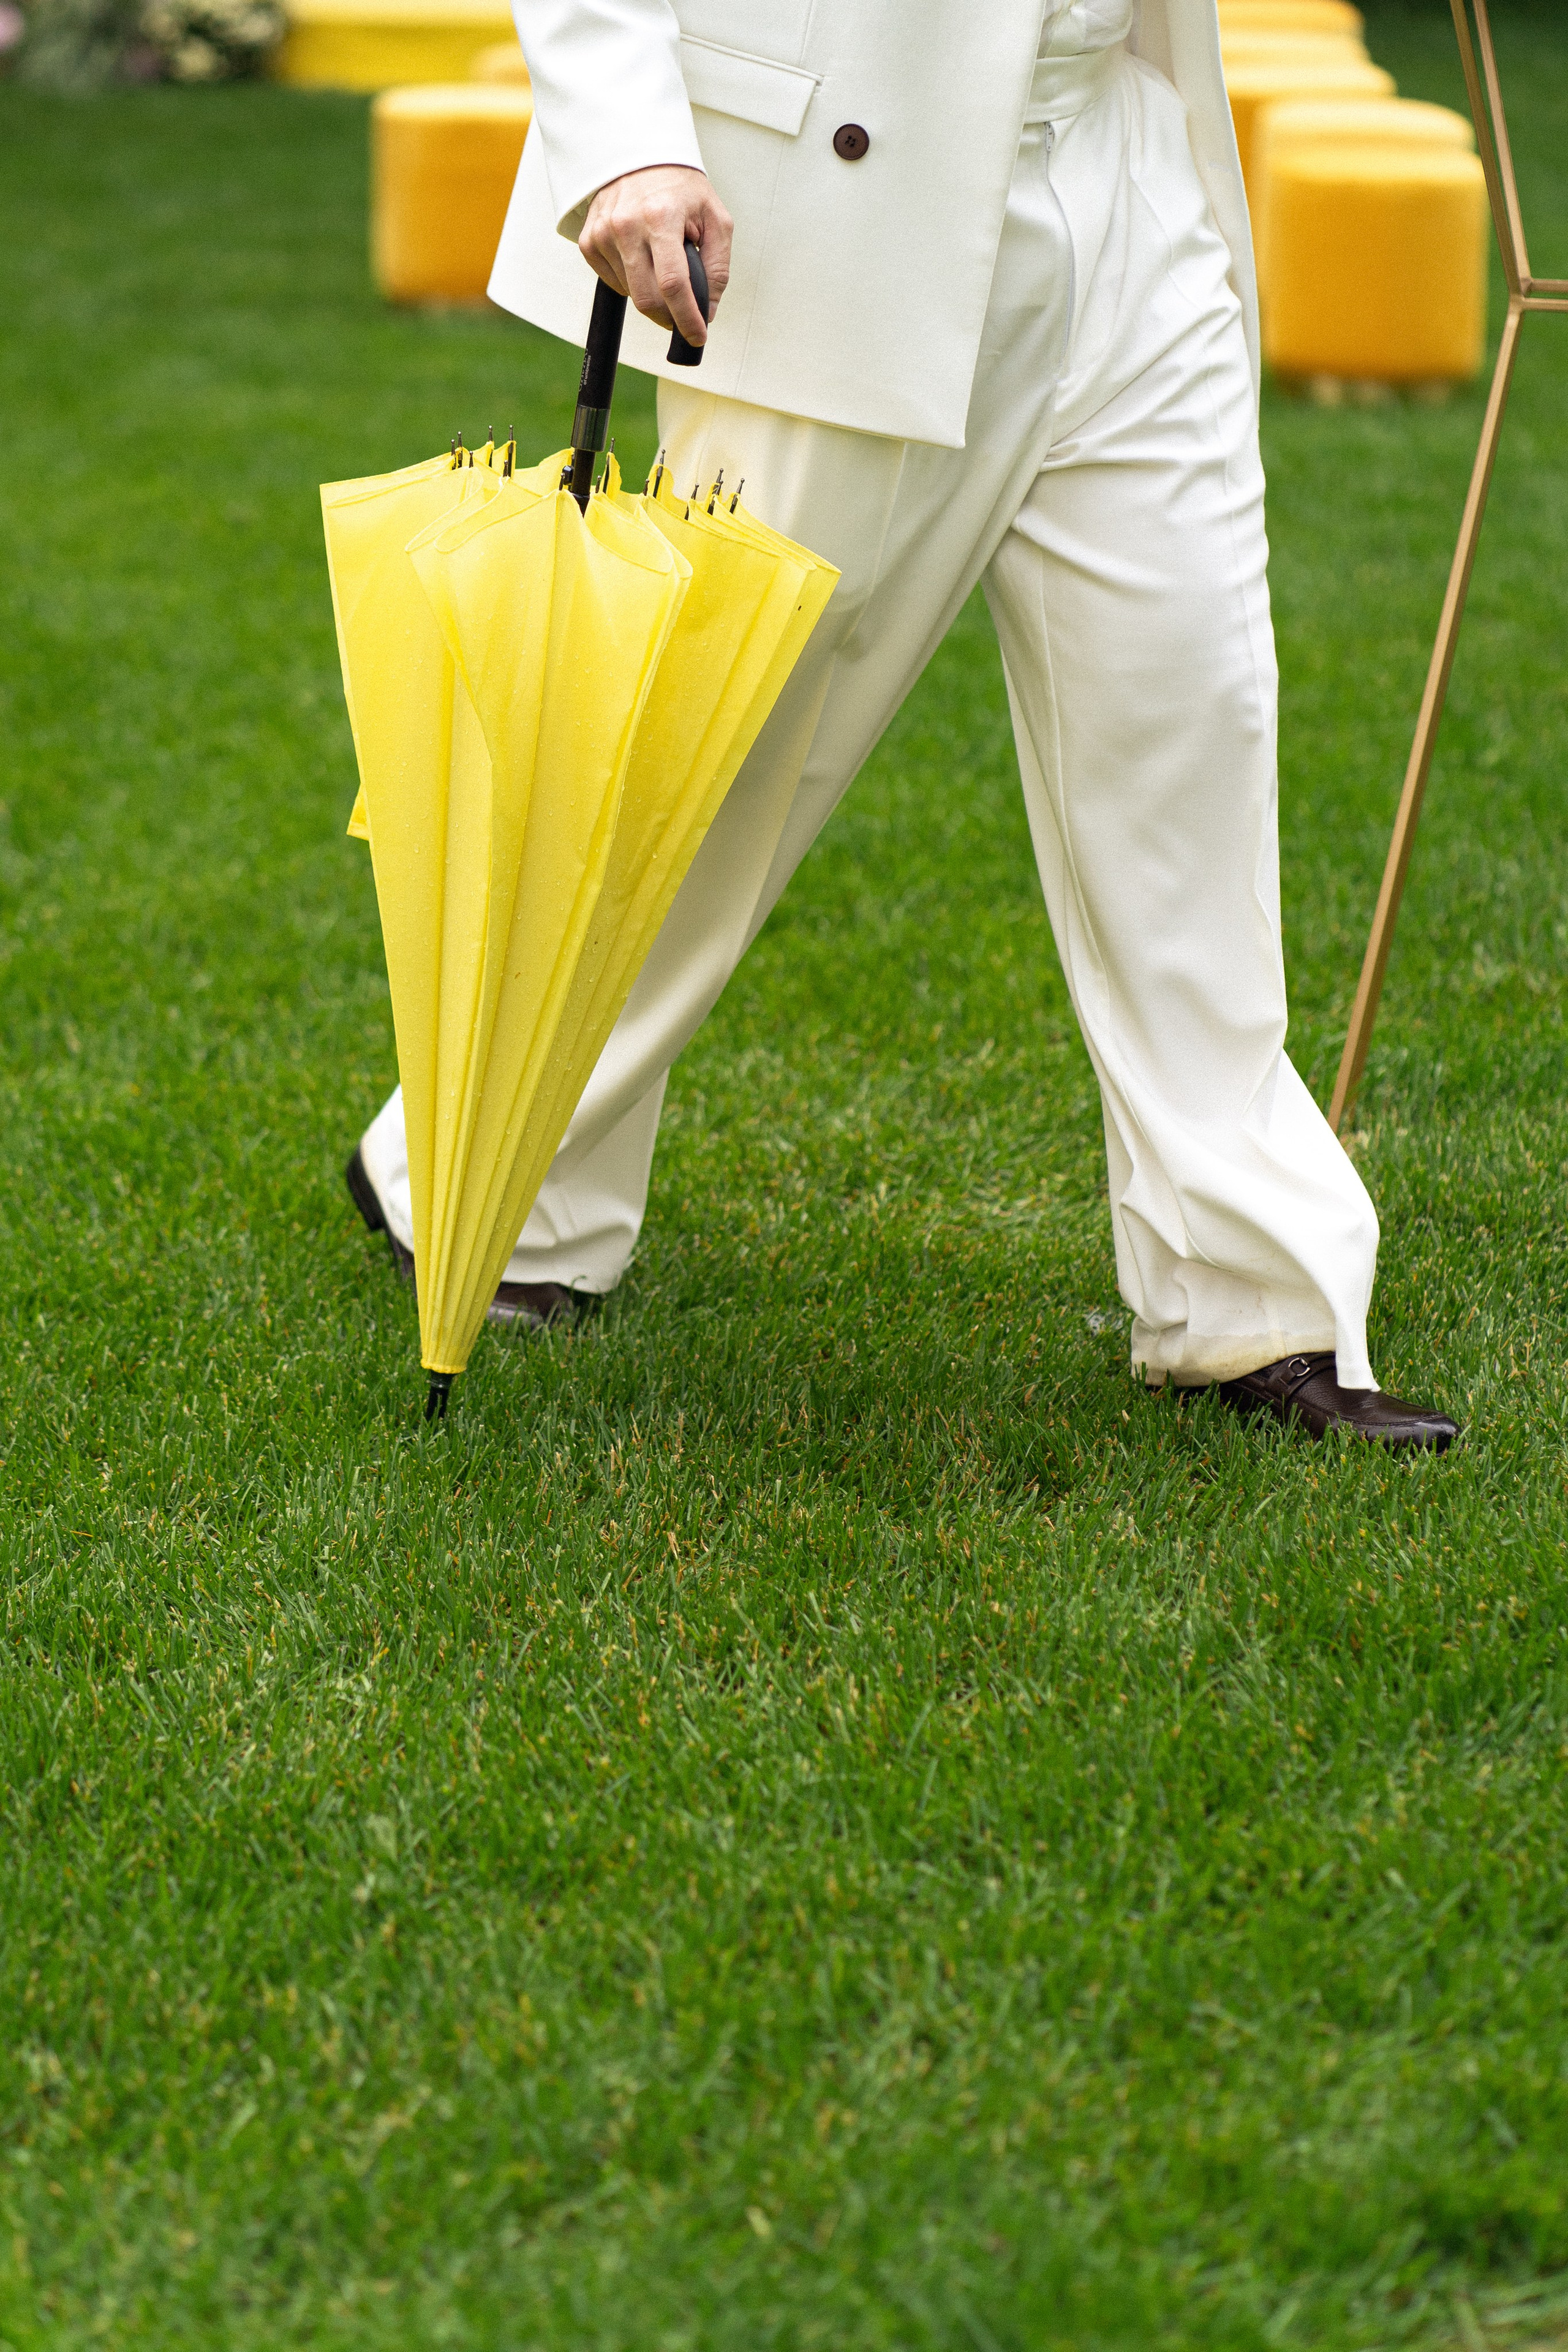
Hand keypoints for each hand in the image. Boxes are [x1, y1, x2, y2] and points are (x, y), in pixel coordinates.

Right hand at [579, 164, 732, 346]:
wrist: (640, 158)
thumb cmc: (680, 189)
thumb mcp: (715, 218)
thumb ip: (717, 267)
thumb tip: (707, 310)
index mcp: (661, 216)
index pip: (673, 284)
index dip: (686, 318)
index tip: (697, 337)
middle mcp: (626, 225)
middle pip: (646, 298)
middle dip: (669, 316)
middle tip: (682, 315)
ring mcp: (603, 233)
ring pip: (630, 294)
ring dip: (651, 294)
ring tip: (661, 263)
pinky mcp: (589, 241)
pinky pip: (613, 282)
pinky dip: (631, 282)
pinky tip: (641, 259)